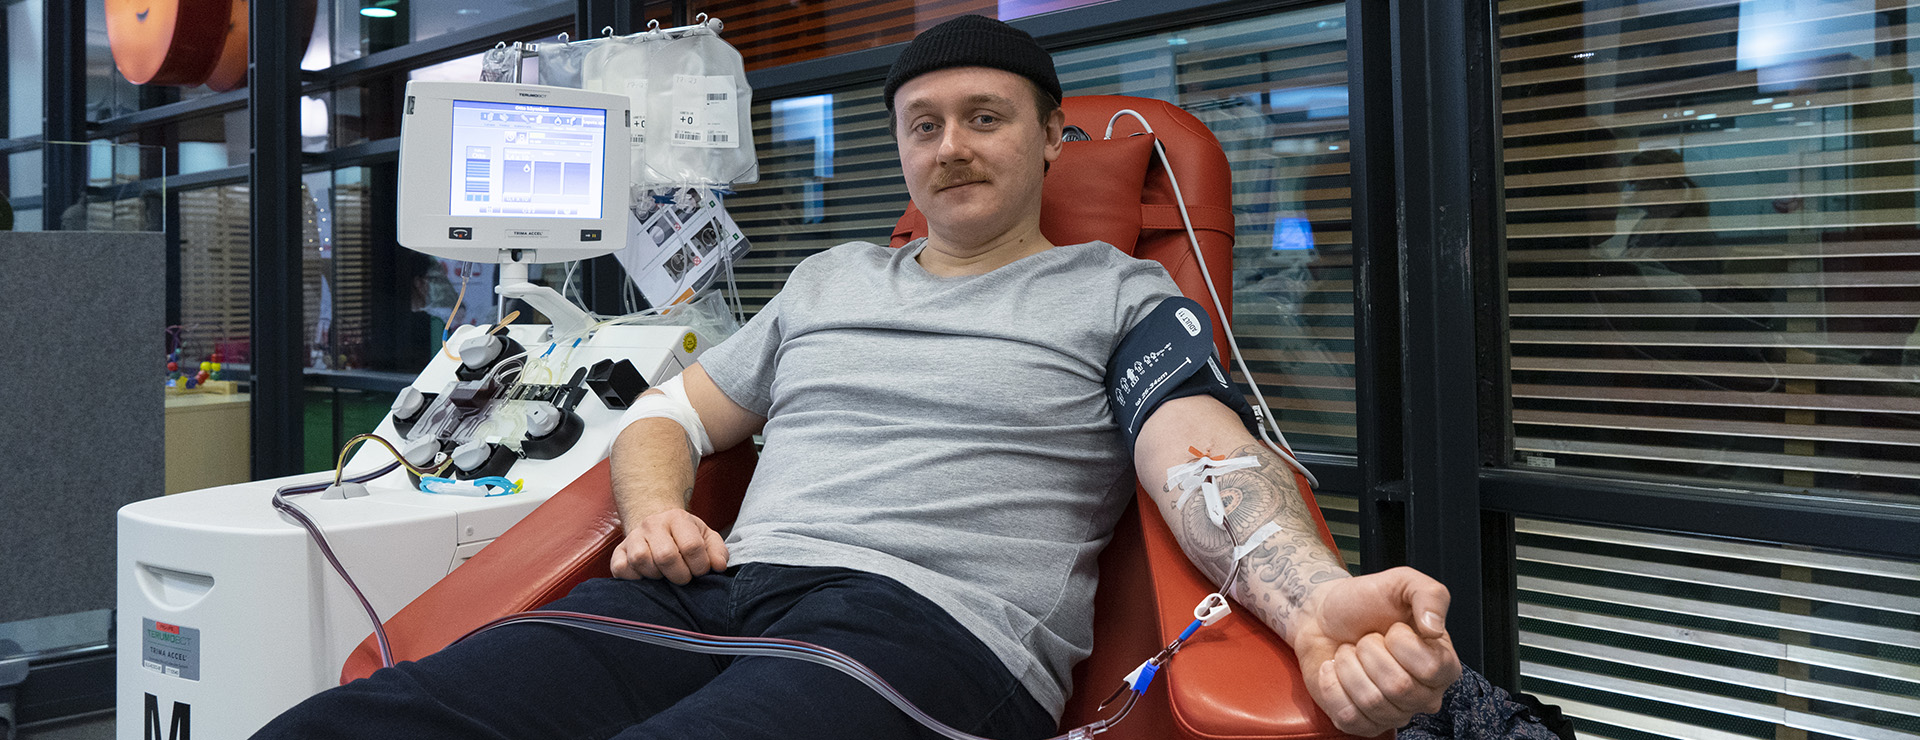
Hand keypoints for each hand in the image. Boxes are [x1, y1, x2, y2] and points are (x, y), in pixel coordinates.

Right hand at [609, 508, 728, 583]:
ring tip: (664, 575)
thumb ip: (717, 551)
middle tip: (684, 577)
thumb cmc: (684, 535)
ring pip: (641, 560)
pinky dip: (633, 578)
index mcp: (677, 518)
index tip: (700, 571)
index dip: (700, 565)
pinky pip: (621, 568)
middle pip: (666, 555)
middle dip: (680, 575)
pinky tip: (646, 577)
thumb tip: (719, 567)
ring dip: (657, 576)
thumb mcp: (706, 537)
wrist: (657, 524)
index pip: (691, 546)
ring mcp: (632, 537)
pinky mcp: (618, 552)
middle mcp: (652, 525)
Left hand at [1288, 566, 1460, 735]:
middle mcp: (1423, 695)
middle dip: (1370, 651)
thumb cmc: (1365, 602)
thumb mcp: (1401, 583)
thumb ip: (1429, 594)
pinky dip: (1332, 686)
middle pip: (1399, 687)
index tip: (1392, 628)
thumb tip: (1434, 628)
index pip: (1431, 668)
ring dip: (1349, 666)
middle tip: (1366, 639)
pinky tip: (1334, 670)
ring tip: (1350, 652)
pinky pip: (1349, 717)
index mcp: (1443, 664)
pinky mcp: (1362, 723)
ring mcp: (1393, 712)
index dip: (1401, 643)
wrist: (1323, 615)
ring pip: (1371, 701)